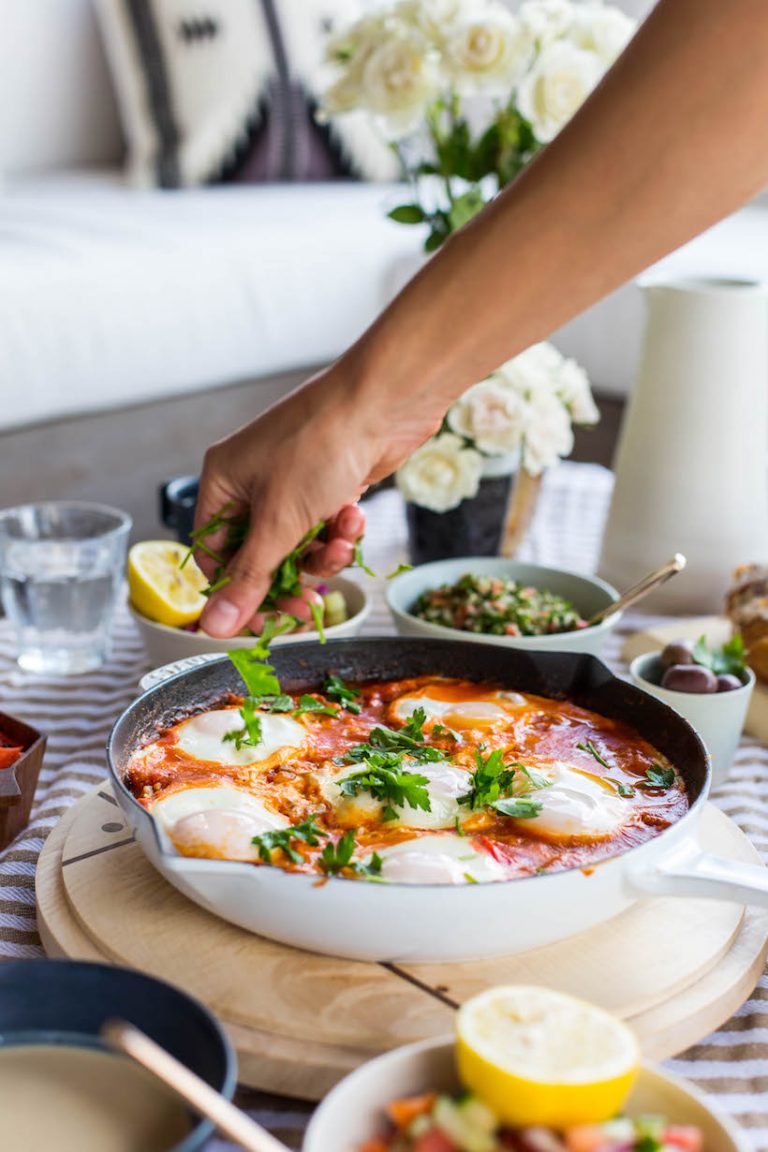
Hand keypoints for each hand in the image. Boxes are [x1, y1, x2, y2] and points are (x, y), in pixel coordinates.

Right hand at [194, 359, 441, 637]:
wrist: (385, 401)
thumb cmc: (322, 446)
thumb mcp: (280, 522)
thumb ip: (249, 578)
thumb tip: (215, 625)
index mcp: (222, 482)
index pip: (213, 554)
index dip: (236, 593)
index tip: (264, 622)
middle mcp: (251, 481)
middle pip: (258, 556)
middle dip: (288, 578)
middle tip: (309, 604)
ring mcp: (291, 482)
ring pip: (297, 545)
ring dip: (323, 553)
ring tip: (343, 541)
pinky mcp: (326, 484)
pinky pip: (325, 527)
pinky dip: (341, 530)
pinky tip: (356, 516)